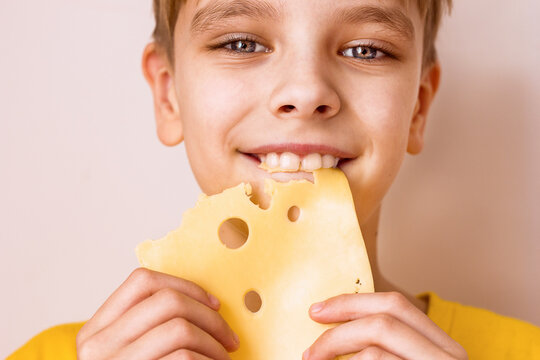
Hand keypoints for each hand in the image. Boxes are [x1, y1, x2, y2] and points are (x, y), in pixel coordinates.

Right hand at [76, 268, 239, 359]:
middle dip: (210, 316)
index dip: (185, 286)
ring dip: (213, 342)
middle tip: (229, 337)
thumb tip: (202, 302)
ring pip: (179, 328)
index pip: (141, 281)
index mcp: (96, 330)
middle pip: (167, 301)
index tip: (212, 303)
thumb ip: (149, 328)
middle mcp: (98, 346)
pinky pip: (184, 358)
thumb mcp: (129, 353)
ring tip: (223, 358)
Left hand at [303, 292, 467, 359]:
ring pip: (377, 343)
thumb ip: (382, 345)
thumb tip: (334, 325)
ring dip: (337, 350)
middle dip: (340, 324)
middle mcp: (448, 355)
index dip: (351, 302)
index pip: (395, 304)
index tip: (317, 310)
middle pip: (386, 316)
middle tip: (309, 347)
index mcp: (440, 345)